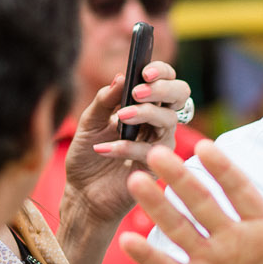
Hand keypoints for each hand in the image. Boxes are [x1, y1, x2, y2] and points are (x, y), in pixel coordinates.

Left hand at [62, 61, 192, 224]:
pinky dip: (125, 147)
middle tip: (138, 91)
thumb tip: (122, 76)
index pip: (166, 80)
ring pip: (168, 120)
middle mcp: (158, 123)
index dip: (161, 72)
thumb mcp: (89, 122)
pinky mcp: (156, 168)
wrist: (82, 194)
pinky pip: (149, 151)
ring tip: (119, 117)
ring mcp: (160, 145)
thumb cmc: (88, 156)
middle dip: (162, 89)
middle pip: (180, 95)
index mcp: (145, 107)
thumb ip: (104, 100)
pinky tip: (102, 148)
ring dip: (144, 114)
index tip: (144, 70)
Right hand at [121, 145, 262, 263]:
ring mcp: (209, 260)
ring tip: (136, 181)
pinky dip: (149, 256)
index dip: (224, 170)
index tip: (205, 146)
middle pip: (203, 202)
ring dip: (158, 205)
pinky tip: (128, 240)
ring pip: (179, 227)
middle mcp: (231, 237)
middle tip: (157, 152)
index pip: (241, 191)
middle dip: (181, 178)